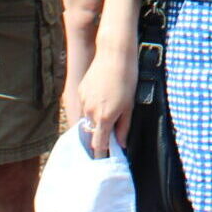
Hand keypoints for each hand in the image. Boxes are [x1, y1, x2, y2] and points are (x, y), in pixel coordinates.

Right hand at [79, 16, 139, 157]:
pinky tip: (104, 96)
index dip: (101, 152)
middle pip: (92, 131)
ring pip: (88, 118)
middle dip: (100, 134)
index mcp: (104, 117)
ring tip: (110, 108)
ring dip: (96, 119)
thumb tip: (120, 143)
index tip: (104, 157)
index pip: (98, 143)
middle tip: (110, 132)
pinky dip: (92, 106)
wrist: (114, 54)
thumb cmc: (127, 79)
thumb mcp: (130, 105)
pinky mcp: (81, 90)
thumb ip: (124, 126)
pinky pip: (85, 105)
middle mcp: (90, 111)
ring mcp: (83, 100)